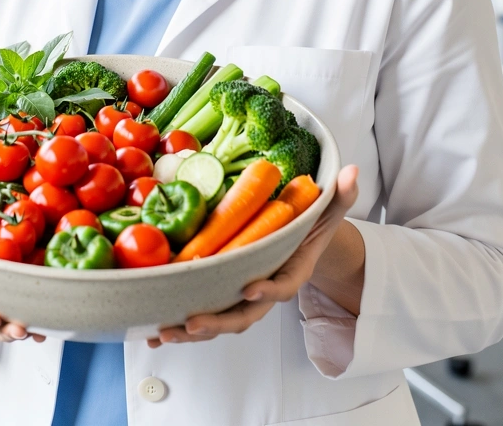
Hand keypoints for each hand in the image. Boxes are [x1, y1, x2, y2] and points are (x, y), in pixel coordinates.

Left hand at [147, 164, 360, 347]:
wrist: (298, 249)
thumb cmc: (309, 229)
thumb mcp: (327, 210)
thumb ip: (340, 194)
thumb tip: (353, 170)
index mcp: (289, 273)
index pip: (281, 287)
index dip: (267, 291)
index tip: (251, 288)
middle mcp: (263, 292)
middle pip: (242, 316)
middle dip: (216, 322)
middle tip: (191, 322)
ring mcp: (240, 300)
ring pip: (217, 322)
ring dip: (190, 330)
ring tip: (163, 332)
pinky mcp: (221, 298)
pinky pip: (200, 315)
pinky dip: (176, 327)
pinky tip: (149, 333)